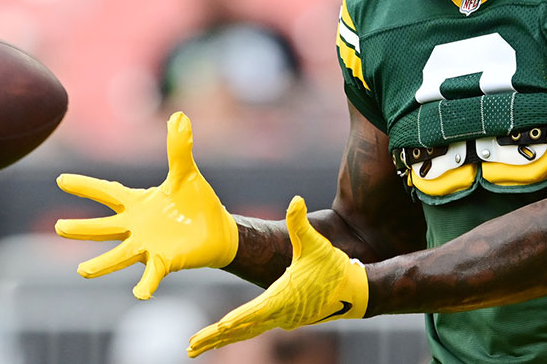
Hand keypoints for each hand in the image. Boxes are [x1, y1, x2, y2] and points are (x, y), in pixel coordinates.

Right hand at [55, 112, 237, 298]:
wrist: (217, 229)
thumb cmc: (196, 201)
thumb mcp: (186, 172)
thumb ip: (179, 148)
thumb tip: (179, 116)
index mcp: (137, 203)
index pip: (107, 193)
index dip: (85, 186)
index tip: (61, 180)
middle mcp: (136, 226)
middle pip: (104, 227)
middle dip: (82, 228)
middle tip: (59, 227)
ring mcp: (148, 245)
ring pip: (119, 255)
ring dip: (102, 264)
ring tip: (82, 271)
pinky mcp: (165, 261)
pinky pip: (151, 274)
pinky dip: (146, 284)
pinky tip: (139, 293)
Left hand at [186, 196, 368, 357]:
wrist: (356, 291)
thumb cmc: (334, 267)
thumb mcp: (317, 244)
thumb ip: (301, 223)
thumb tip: (296, 199)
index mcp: (284, 297)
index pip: (256, 311)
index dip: (237, 319)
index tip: (218, 328)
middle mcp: (280, 313)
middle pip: (242, 329)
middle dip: (215, 339)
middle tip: (190, 347)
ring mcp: (283, 319)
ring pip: (246, 332)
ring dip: (220, 340)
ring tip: (195, 347)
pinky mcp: (286, 319)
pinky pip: (255, 329)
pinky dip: (237, 334)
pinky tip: (224, 335)